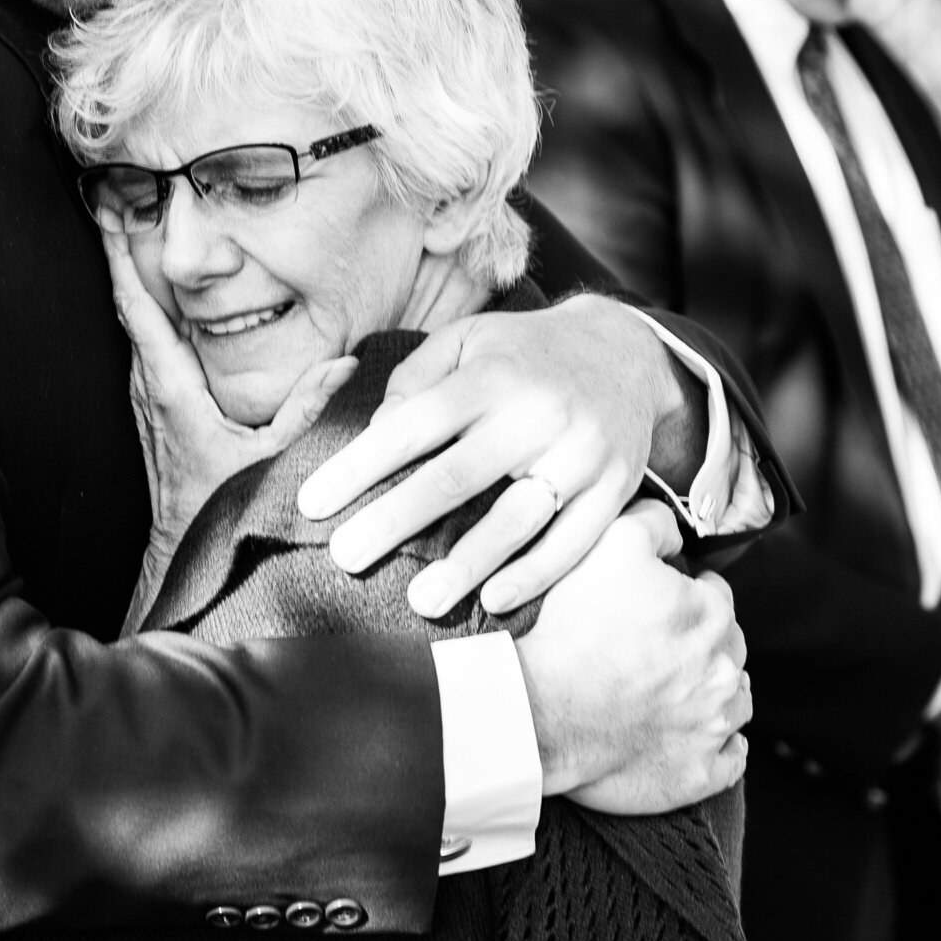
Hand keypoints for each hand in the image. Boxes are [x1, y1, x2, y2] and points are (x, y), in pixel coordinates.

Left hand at [101, 222, 355, 566]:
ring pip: (132, 324)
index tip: (116, 216)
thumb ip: (308, 412)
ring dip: (129, 277)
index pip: (142, 313)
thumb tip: (345, 364)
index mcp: (173, 391)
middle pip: (128, 305)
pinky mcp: (151, 407)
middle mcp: (150, 388)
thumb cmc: (223, 509)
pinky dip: (140, 308)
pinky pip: (141, 344)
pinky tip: (149, 289)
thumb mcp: (275, 461)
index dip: (124, 262)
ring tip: (126, 227)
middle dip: (122, 253)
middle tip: (118, 196)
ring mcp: (145, 398)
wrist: (180, 551)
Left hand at [295, 295, 688, 612]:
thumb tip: (374, 435)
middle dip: (395, 521)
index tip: (313, 503)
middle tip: (345, 557)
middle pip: (456, 476)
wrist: (627, 353)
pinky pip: (574, 542)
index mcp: (491, 375)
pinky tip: (494, 600)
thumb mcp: (467, 340)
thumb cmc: (524, 355)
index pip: (413, 424)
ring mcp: (581, 453)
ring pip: (517, 518)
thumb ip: (415, 379)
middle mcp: (538, 413)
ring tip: (420, 600)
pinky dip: (534, 575)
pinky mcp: (616, 488)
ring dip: (466, 565)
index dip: (359, 466)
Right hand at [514, 500, 750, 808]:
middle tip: (653, 652)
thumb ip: (654, 523)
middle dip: (701, 645)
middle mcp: (725, 670)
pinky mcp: (702, 772)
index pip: (715, 594)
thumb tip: (677, 524)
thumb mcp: (609, 546)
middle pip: (728, 647)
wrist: (543, 712)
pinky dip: (717, 748)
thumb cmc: (573, 629)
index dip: (684, 596)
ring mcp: (716, 726)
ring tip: (667, 694)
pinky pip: (730, 759)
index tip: (653, 609)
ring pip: (734, 701)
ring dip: (712, 694)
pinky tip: (687, 736)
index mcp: (710, 614)